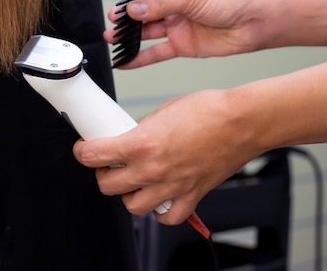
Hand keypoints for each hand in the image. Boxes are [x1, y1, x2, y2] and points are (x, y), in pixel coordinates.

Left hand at [72, 88, 260, 223]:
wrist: (243, 121)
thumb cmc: (209, 110)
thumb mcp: (163, 110)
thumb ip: (142, 129)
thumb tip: (129, 135)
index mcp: (141, 143)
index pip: (94, 156)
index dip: (83, 152)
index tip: (84, 149)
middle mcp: (152, 168)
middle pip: (107, 186)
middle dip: (102, 174)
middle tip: (109, 164)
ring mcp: (171, 186)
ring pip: (132, 206)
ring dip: (127, 194)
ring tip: (133, 181)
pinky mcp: (191, 195)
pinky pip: (167, 217)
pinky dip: (159, 212)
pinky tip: (159, 197)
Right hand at [105, 0, 263, 68]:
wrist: (254, 24)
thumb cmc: (232, 0)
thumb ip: (160, 5)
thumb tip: (134, 9)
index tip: (118, 1)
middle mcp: (173, 5)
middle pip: (142, 11)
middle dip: (126, 17)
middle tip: (113, 22)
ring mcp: (176, 26)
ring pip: (146, 32)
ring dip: (129, 37)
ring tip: (113, 39)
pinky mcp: (181, 45)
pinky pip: (156, 52)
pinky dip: (140, 58)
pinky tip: (126, 61)